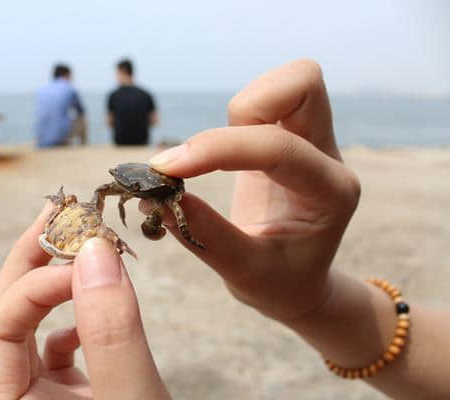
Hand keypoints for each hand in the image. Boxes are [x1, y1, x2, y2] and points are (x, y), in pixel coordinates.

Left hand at [0, 203, 169, 398]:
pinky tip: (100, 310)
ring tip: (83, 248)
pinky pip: (53, 345)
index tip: (89, 260)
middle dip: (34, 260)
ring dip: (55, 283)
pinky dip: (76, 317)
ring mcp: (39, 396)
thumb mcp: (129, 397)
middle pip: (4, 316)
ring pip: (28, 326)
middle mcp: (15, 397)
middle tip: (61, 213)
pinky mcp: (66, 395)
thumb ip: (111, 333)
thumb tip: (94, 251)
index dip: (37, 285)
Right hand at [145, 59, 360, 321]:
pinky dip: (234, 116)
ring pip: (286, 81)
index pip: (278, 149)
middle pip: (304, 82)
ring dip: (237, 112)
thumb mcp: (244, 273)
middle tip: (206, 154)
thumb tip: (155, 196)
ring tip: (213, 158)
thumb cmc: (278, 283)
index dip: (217, 150)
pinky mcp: (289, 135)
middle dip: (246, 106)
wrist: (297, 280)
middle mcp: (328, 157)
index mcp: (331, 193)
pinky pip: (266, 98)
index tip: (165, 170)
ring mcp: (312, 141)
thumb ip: (206, 235)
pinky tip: (220, 152)